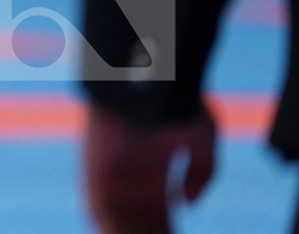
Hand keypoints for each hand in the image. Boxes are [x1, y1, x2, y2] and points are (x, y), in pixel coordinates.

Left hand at [85, 105, 216, 232]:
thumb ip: (202, 174)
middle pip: (139, 214)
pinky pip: (97, 205)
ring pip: (118, 214)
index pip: (160, 205)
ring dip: (128, 231)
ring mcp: (113, 168)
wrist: (143, 80)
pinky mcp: (95, 167)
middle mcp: (133, 168)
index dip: (166, 224)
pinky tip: (116, 233)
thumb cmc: (176, 104)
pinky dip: (108, 223)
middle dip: (148, 231)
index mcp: (156, 162)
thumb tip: (188, 203)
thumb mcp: (203, 138)